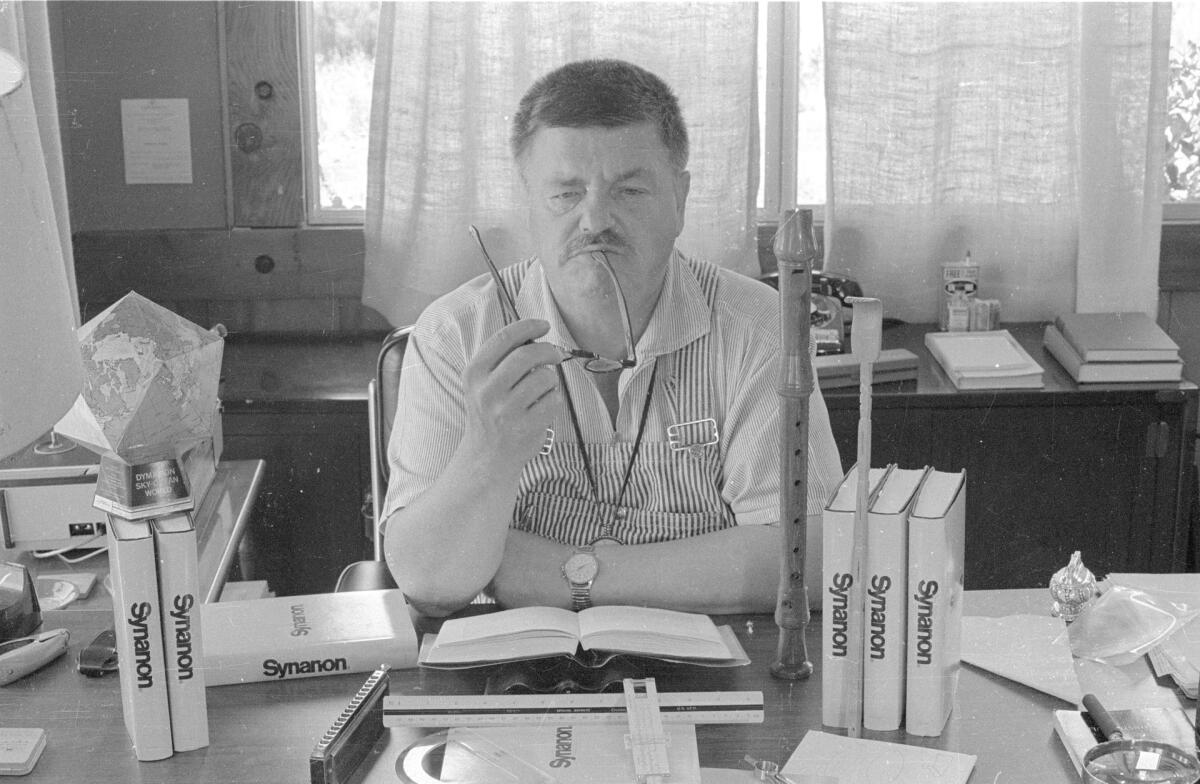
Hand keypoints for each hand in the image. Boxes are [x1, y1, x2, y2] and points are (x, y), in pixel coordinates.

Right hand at [461, 319, 562, 462]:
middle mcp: (487, 391)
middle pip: (528, 355)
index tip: (544, 325)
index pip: (504, 338)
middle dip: (548, 350)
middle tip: (555, 354)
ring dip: (550, 380)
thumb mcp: (483, 383)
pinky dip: (552, 400)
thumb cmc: (490, 411)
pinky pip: (553, 400)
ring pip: (545, 377)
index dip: (528, 326)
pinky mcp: (526, 427)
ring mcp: (506, 410)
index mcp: (474, 373)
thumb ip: (502, 358)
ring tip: (540, 390)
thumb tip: (536, 334)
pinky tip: (540, 408)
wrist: (487, 455)